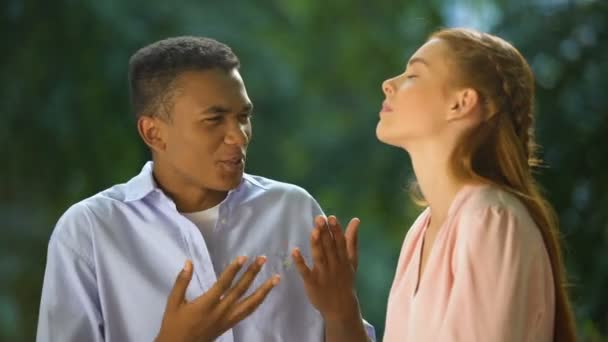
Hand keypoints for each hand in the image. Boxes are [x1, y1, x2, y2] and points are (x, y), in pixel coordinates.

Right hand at [156, 256, 279, 341]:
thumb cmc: (174, 325)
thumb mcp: (173, 303)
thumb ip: (182, 282)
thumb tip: (188, 262)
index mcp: (206, 305)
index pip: (224, 284)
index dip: (234, 270)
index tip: (244, 257)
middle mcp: (220, 311)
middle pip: (240, 290)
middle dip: (252, 274)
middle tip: (263, 259)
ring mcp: (227, 319)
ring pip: (250, 304)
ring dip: (264, 290)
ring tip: (276, 278)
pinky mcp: (230, 324)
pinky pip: (247, 312)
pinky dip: (258, 302)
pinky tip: (264, 294)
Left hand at [291, 215, 361, 321]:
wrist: (341, 308)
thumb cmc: (345, 280)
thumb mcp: (352, 261)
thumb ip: (352, 240)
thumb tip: (355, 220)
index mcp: (343, 259)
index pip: (340, 242)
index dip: (336, 230)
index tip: (331, 218)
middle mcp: (334, 265)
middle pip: (329, 247)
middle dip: (325, 233)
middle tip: (320, 218)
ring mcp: (323, 274)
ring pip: (319, 257)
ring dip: (316, 244)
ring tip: (313, 231)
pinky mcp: (312, 282)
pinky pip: (305, 271)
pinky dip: (300, 262)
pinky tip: (295, 251)